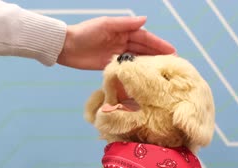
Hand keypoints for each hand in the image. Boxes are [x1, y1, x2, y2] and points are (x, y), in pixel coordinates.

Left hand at [57, 16, 175, 69]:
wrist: (65, 47)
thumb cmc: (84, 32)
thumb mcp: (106, 24)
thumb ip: (125, 24)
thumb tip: (145, 20)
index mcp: (122, 30)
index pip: (144, 37)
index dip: (158, 44)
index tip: (172, 51)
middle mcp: (121, 41)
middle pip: (143, 48)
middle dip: (158, 55)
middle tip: (172, 64)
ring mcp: (115, 53)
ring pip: (136, 58)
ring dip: (149, 64)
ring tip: (162, 72)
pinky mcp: (109, 64)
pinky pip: (126, 67)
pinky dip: (135, 71)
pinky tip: (144, 77)